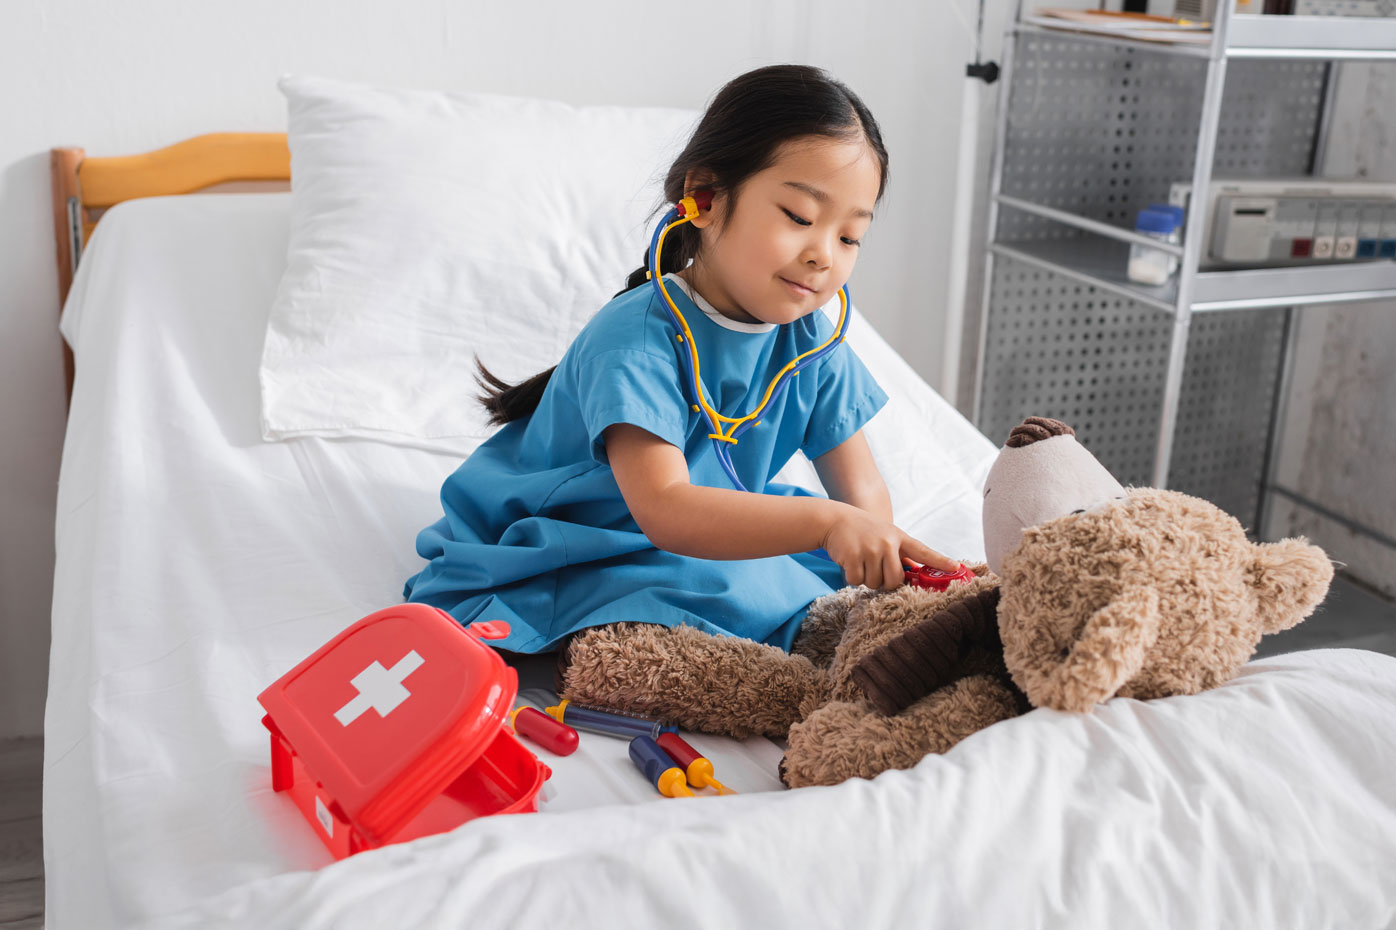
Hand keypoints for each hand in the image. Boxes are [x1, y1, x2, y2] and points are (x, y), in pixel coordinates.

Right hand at [820, 505, 960, 590]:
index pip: (923, 552)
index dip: (940, 561)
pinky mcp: (853, 556)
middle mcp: (888, 543)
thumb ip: (900, 553)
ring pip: (875, 583)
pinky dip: (852, 577)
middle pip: (895, 580)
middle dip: (885, 581)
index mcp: (899, 538)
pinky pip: (857, 582)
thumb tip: (915, 576)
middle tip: (875, 568)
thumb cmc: (864, 531)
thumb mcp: (886, 535)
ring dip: (867, 578)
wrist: (835, 519)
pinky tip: (850, 561)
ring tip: (861, 560)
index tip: (956, 568)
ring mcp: (870, 549)